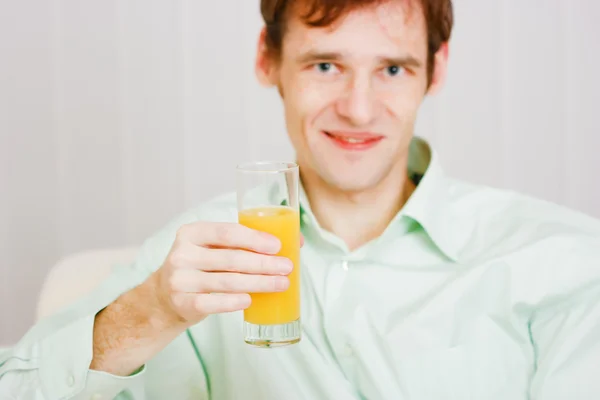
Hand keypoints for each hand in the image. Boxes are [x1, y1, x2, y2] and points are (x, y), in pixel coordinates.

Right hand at [151, 222, 299, 324]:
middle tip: (287, 267)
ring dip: (258, 283)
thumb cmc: (202, 268)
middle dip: (264, 263)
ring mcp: (179, 279)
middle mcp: (182, 254)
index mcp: (192, 233)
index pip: (227, 232)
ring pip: (227, 281)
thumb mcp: (214, 249)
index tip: (278, 246)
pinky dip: (232, 302)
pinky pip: (211, 303)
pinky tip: (250, 300)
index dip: (254, 238)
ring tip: (281, 284)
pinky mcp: (181, 302)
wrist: (165, 298)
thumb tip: (296, 241)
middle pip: (231, 258)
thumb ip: (245, 243)